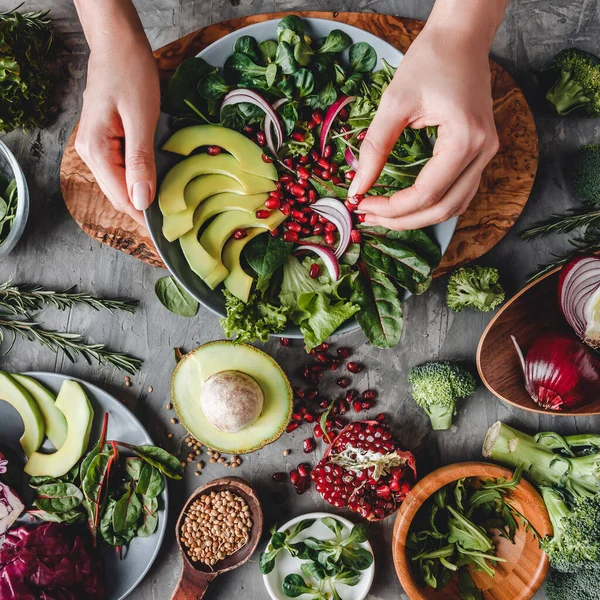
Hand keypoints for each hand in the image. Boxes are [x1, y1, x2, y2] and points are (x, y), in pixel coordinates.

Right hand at [75, 39, 158, 225]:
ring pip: (122, 184)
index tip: (166, 235)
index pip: (121, 198)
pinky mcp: (106, 142)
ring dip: (144, 197)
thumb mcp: (141, 118)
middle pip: (119, 195)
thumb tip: (141, 200)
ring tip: (171, 211)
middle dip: (145, 211)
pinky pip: (123, 170)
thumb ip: (140, 161)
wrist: (118, 43)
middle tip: (176, 226)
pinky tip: (158, 186)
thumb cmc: (130, 73)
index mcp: (96, 150)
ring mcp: (96, 148)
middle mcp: (90, 153)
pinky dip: (141, 181)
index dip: (144, 218)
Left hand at [350, 24, 499, 230]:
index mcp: (465, 139)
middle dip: (401, 219)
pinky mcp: (480, 152)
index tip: (360, 203)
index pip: (426, 194)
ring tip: (382, 215)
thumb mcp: (394, 102)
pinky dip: (432, 204)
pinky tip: (406, 203)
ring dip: (417, 217)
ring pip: (453, 206)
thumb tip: (357, 186)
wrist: (461, 37)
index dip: (390, 207)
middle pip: (442, 209)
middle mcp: (483, 152)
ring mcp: (486, 154)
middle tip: (368, 217)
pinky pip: (458, 192)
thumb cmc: (430, 60)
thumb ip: (374, 148)